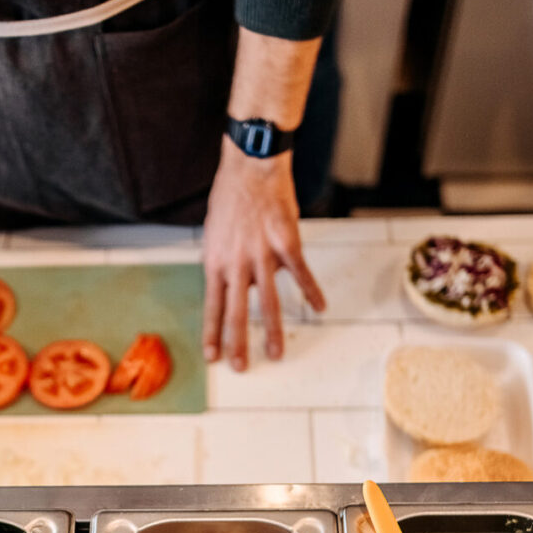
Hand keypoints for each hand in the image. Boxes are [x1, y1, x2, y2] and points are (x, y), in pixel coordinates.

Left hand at [202, 141, 324, 370]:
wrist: (250, 166)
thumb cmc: (230, 197)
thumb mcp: (215, 233)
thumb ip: (224, 263)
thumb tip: (237, 286)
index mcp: (215, 261)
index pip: (211, 306)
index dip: (212, 333)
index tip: (212, 357)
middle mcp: (236, 262)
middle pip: (237, 311)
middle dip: (238, 343)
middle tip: (240, 367)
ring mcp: (262, 254)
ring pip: (268, 301)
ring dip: (272, 330)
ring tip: (276, 353)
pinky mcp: (286, 242)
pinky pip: (301, 273)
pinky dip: (312, 292)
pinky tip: (320, 308)